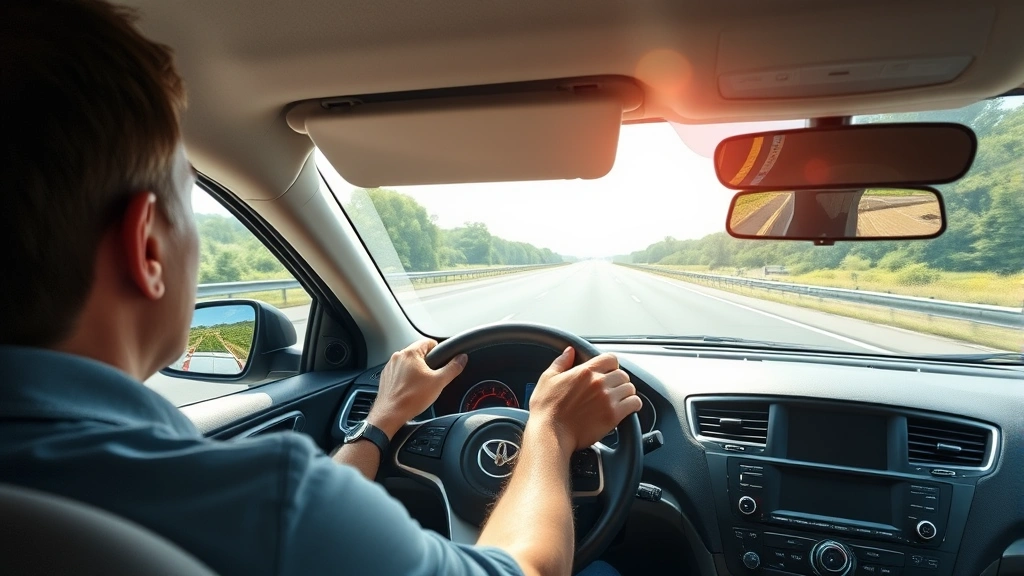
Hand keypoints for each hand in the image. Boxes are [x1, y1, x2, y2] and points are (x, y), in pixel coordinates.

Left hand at [367, 339, 467, 437]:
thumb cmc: (411, 398)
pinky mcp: (386, 377)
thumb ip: (452, 368)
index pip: (428, 342)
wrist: (391, 414)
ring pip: (408, 363)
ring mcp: (390, 367)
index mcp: (410, 353)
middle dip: (427, 363)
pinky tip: (410, 389)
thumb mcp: (439, 382)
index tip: (441, 361)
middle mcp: (398, 357)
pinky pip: (399, 372)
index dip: (439, 351)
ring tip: (420, 385)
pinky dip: (406, 378)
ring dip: (415, 370)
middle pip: (418, 353)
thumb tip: (461, 359)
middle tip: (432, 377)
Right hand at [526, 347, 641, 451]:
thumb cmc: (546, 410)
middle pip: (622, 374)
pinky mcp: (613, 415)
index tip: (607, 372)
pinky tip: (626, 408)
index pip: (611, 358)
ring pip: (630, 388)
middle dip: (618, 380)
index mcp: (585, 371)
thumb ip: (561, 362)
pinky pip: (634, 403)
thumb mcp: (547, 379)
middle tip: (611, 389)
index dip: (610, 365)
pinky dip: (633, 405)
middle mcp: (599, 382)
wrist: (550, 434)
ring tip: (619, 399)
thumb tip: (570, 351)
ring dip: (626, 392)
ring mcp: (607, 399)